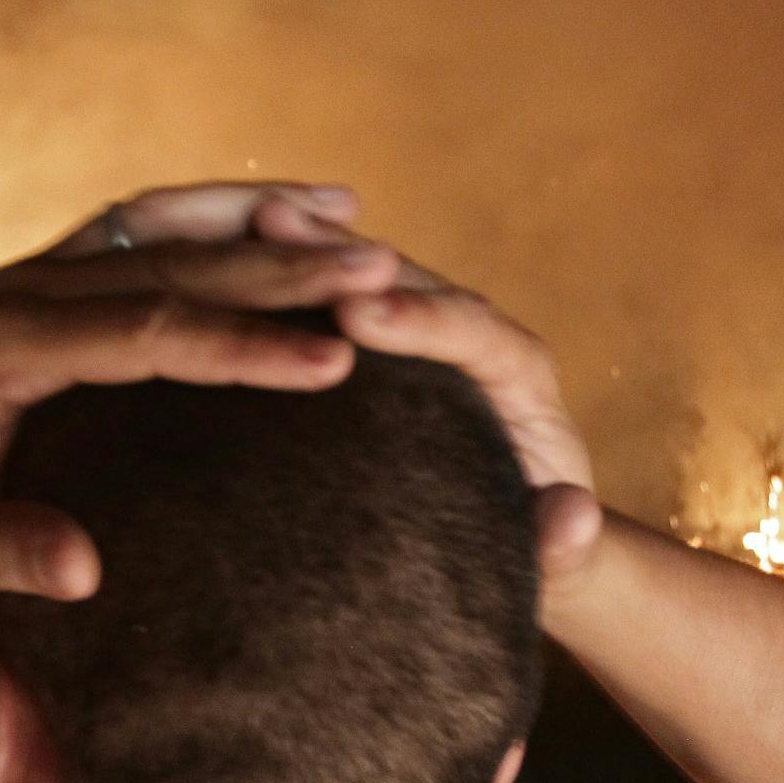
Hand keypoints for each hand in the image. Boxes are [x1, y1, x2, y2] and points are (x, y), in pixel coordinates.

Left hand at [0, 182, 398, 596]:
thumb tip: (87, 572)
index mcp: (9, 347)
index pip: (145, 337)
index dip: (240, 346)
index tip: (331, 361)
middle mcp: (34, 287)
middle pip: (178, 268)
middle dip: (287, 271)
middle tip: (387, 276)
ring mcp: (49, 267)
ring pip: (175, 230)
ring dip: (270, 226)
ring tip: (366, 231)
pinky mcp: (63, 268)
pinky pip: (157, 226)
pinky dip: (228, 213)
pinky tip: (294, 211)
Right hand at [249, 200, 603, 598]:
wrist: (511, 542)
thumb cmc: (529, 551)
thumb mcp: (556, 559)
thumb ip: (567, 544)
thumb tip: (570, 517)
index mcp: (516, 376)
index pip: (472, 331)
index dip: (416, 317)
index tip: (357, 313)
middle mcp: (465, 337)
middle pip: (404, 280)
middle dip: (340, 254)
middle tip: (273, 225)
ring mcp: (412, 335)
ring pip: (356, 275)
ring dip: (299, 248)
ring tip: (233, 222)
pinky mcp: (370, 350)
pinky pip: (322, 302)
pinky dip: (277, 279)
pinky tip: (213, 261)